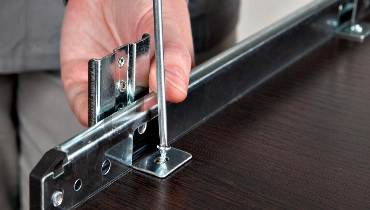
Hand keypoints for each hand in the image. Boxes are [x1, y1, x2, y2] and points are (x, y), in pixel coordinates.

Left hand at [60, 0, 193, 126]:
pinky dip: (85, 108)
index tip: (151, 107)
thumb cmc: (146, 4)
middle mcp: (138, 86)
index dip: (156, 111)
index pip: (163, 106)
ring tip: (113, 100)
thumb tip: (176, 90)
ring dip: (108, 115)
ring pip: (108, 114)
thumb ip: (172, 56)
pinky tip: (92, 105)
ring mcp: (110, 84)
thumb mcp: (165, 25)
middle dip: (131, 115)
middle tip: (131, 103)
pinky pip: (82, 102)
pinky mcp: (83, 79)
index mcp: (165, 79)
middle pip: (135, 114)